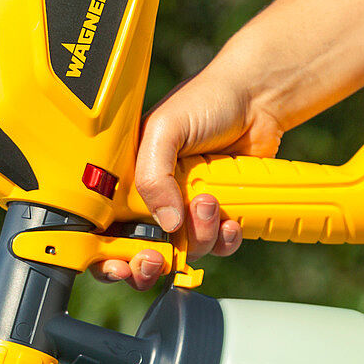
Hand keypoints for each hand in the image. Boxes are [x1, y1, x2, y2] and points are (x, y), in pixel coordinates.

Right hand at [92, 63, 284, 289]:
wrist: (257, 99)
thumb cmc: (205, 102)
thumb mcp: (165, 130)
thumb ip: (153, 175)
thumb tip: (166, 223)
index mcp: (128, 180)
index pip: (107, 229)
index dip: (109, 254)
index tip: (121, 264)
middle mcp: (154, 199)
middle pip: (141, 252)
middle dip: (150, 263)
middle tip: (158, 257)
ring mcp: (187, 210)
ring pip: (186, 251)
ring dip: (198, 237)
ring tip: (210, 202)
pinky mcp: (218, 215)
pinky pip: (218, 245)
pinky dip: (225, 240)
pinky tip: (230, 218)